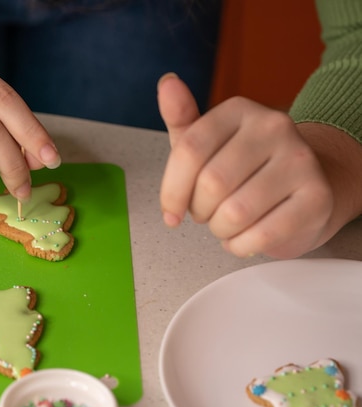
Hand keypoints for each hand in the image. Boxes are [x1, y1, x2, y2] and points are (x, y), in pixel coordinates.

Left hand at [157, 73, 334, 257]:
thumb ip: (182, 119)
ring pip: (235, 212)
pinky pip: (262, 234)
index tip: (170, 211)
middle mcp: (274, 126)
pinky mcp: (317, 197)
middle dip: (199, 211)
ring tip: (226, 224)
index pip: (189, 150)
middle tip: (206, 214)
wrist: (302, 189)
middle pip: (211, 183)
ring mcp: (299, 160)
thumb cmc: (244, 169)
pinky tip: (244, 238)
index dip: (172, 190)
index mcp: (239, 110)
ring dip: (220, 230)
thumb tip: (167, 82)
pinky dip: (242, 245)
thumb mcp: (206, 142)